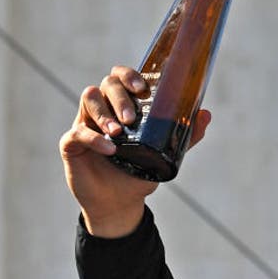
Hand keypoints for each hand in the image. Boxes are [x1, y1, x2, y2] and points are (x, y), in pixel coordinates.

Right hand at [59, 65, 210, 236]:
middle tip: (131, 119)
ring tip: (119, 133)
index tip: (142, 87)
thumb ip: (185, 136)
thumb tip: (206, 114)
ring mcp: (85, 123)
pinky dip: (93, 138)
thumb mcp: (166, 154)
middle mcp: (103, 109)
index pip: (121, 77)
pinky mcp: (71, 143)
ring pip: (88, 99)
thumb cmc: (140, 172)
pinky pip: (76, 132)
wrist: (121, 202)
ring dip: (105, 113)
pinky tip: (109, 150)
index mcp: (123, 106)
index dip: (129, 75)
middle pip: (106, 85)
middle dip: (120, 97)